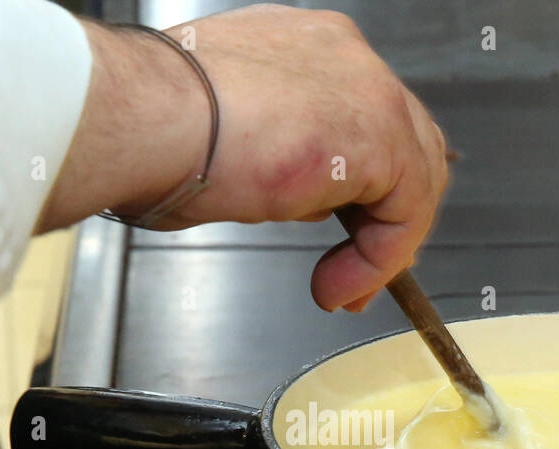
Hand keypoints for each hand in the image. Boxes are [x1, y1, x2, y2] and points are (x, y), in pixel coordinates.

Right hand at [37, 4, 449, 312]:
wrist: (144, 118)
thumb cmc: (151, 126)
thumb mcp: (222, 140)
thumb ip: (272, 159)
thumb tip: (287, 197)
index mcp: (305, 50)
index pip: (364, 119)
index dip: (362, 189)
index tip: (341, 241)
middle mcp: (344, 58)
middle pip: (406, 143)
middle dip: (386, 217)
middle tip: (357, 272)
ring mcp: (367, 90)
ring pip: (414, 179)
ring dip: (382, 246)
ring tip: (343, 289)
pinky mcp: (379, 137)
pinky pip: (406, 212)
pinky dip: (379, 260)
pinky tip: (339, 286)